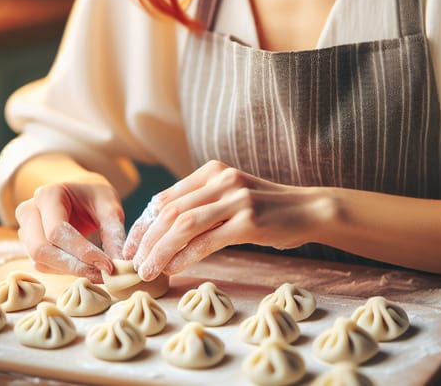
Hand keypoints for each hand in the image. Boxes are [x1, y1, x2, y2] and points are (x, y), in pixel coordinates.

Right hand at [15, 170, 125, 282]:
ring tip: (99, 272)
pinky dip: (66, 271)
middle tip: (103, 274)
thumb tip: (121, 263)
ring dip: (70, 271)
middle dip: (73, 266)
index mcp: (48, 195)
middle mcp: (29, 211)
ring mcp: (25, 230)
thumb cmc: (94, 195)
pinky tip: (86, 268)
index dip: (81, 251)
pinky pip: (43, 265)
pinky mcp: (28, 245)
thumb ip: (113, 231)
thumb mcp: (109, 204)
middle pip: (41, 249)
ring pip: (40, 261)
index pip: (57, 230)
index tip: (107, 265)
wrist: (80, 193)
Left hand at [123, 160, 322, 280]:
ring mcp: (236, 198)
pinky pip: (207, 240)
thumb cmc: (266, 207)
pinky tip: (173, 269)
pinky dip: (185, 256)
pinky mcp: (248, 220)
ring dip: (160, 250)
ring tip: (147, 270)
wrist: (308, 209)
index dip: (145, 222)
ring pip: (183, 224)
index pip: (167, 196)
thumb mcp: (231, 195)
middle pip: (170, 210)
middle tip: (133, 261)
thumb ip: (202, 204)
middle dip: (147, 238)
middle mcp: (222, 179)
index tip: (132, 245)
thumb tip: (162, 230)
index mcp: (213, 170)